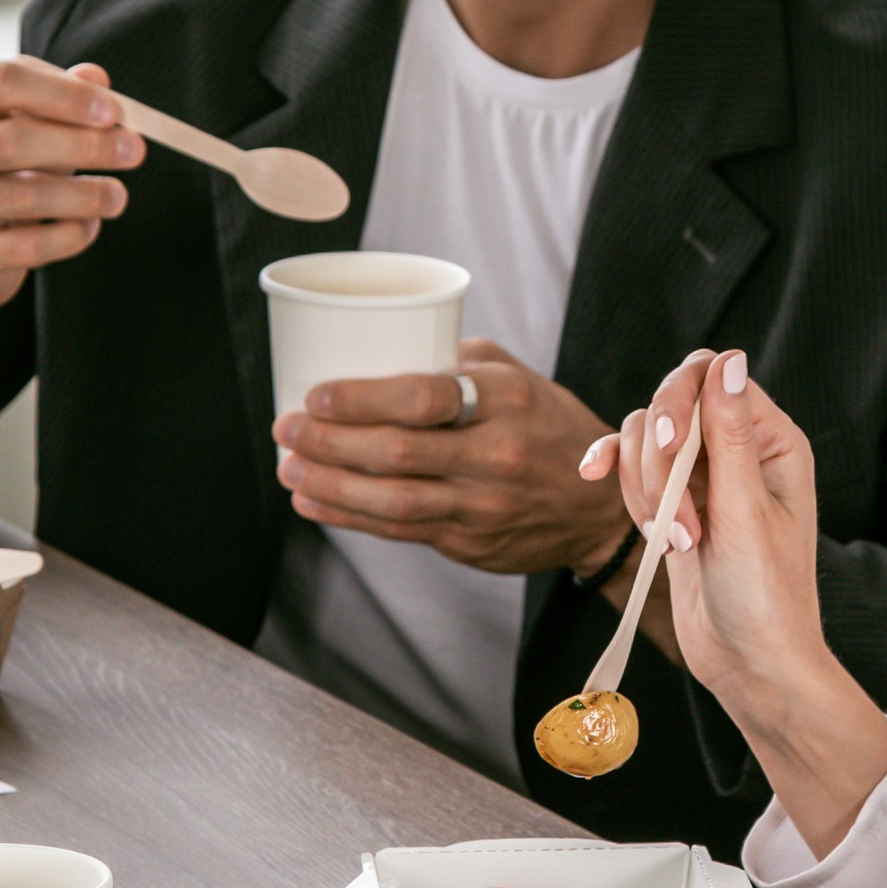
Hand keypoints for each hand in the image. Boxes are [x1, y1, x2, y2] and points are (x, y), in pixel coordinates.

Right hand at [0, 56, 141, 312]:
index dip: (63, 95)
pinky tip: (88, 225)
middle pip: (9, 140)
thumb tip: (96, 79)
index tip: (113, 111)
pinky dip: (68, 235)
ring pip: (22, 196)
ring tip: (118, 195)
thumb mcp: (20, 119)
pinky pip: (25, 247)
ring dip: (84, 194)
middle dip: (83, 146)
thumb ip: (57, 93)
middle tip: (133, 151)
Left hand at [274, 339, 627, 577]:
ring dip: (328, 485)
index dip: (361, 398)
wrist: (600, 506)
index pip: (424, 397)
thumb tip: (383, 345)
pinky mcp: (469, 542)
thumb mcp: (517, 377)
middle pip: (396, 451)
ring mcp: (482, 504)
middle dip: (328, 442)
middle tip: (286, 427)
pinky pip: (398, 530)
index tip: (316, 395)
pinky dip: (348, 517)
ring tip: (289, 469)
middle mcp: (494, 454)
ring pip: (391, 499)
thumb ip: (455, 360)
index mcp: (504, 400)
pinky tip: (313, 501)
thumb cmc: (549, 427)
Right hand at [577, 350, 886, 850]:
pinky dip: (622, 487)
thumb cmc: (767, 597)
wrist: (751, 665)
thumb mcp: (747, 512)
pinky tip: (603, 490)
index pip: (712, 376)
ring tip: (679, 543)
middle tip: (676, 513)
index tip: (664, 443)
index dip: (679, 400)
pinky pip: (633, 473)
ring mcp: (703, 479)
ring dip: (646, 489)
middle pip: (670, 401)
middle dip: (656, 455)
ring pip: (643, 440)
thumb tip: (729, 359)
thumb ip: (730, 434)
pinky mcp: (675, 506)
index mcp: (773, 441)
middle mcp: (739, 450)